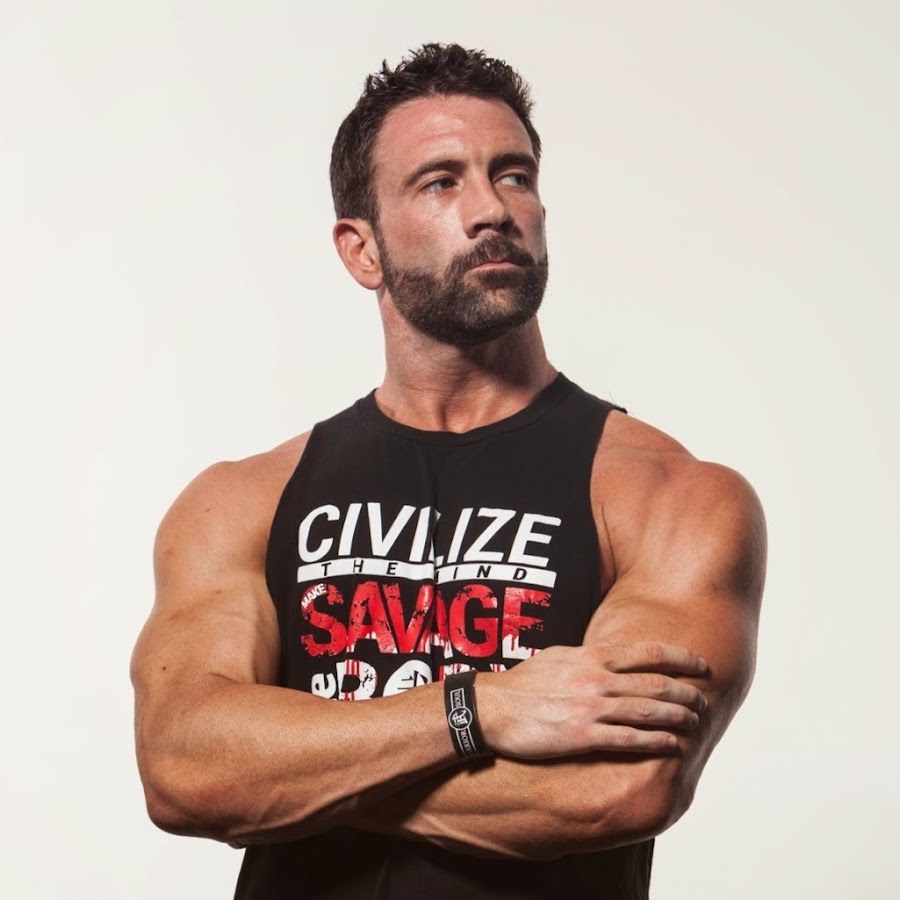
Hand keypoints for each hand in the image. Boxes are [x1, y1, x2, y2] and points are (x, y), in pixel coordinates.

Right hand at [476, 641, 707, 759]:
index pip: (647, 652)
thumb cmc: (523, 684)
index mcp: (590, 656)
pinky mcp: (583, 737)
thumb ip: (587, 657)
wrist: (491, 709)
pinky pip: (629, 740)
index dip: (680, 658)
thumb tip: (610, 656)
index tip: (700, 664)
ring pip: (648, 711)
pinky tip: (672, 745)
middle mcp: (596, 679)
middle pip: (655, 683)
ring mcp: (590, 708)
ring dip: (678, 717)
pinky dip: (656, 741)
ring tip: (697, 722)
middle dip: (686, 691)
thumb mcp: (557, 657)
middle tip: (704, 699)